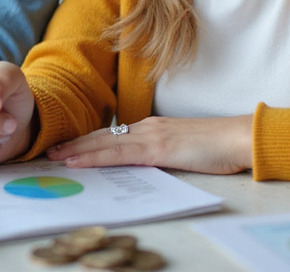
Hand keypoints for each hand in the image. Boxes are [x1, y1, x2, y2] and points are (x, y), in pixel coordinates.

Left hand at [46, 115, 253, 174]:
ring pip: (105, 144)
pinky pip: (118, 154)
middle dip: (75, 144)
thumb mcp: (184, 148)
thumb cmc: (218, 146)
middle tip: (50, 150)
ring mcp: (151, 136)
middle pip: (103, 136)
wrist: (239, 138)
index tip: (69, 147)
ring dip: (77, 150)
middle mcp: (148, 127)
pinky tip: (78, 161)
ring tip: (54, 157)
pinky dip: (95, 157)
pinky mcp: (158, 149)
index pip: (114, 135)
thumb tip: (147, 162)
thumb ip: (163, 152)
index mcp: (154, 127)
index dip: (89, 141)